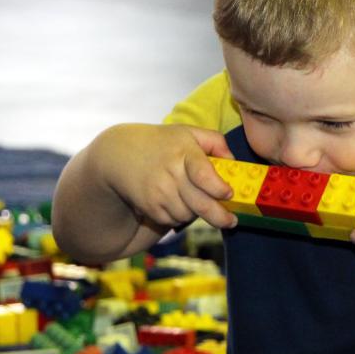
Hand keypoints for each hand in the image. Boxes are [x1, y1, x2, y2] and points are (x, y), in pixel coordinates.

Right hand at [94, 123, 237, 229]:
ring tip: (195, 198)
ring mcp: (158, 192)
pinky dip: (181, 215)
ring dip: (197, 212)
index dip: (218, 188)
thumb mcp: (188, 132)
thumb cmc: (163, 143)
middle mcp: (170, 174)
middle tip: (231, 221)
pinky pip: (174, 220)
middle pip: (201, 204)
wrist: (120, 154)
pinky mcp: (150, 207)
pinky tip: (177, 200)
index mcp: (183, 152)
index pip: (203, 174)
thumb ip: (215, 141)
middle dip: (220, 217)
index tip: (229, 193)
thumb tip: (233, 161)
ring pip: (189, 214)